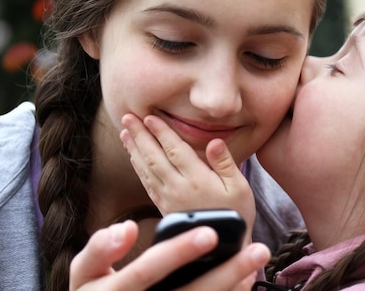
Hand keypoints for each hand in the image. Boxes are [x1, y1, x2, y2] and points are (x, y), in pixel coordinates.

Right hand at [70, 220, 270, 290]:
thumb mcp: (85, 273)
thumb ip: (100, 249)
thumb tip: (127, 228)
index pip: (147, 271)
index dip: (177, 253)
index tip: (209, 233)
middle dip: (225, 274)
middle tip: (256, 250)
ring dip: (232, 287)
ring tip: (256, 265)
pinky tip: (244, 282)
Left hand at [120, 114, 254, 228]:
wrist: (224, 248)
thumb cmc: (235, 214)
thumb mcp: (240, 188)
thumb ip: (226, 163)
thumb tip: (214, 141)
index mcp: (198, 180)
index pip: (175, 150)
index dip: (161, 132)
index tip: (149, 117)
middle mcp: (179, 188)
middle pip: (154, 157)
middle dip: (140, 135)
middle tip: (128, 117)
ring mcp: (169, 198)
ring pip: (147, 169)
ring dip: (134, 149)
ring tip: (125, 132)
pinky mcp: (165, 207)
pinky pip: (147, 184)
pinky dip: (138, 168)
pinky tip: (134, 158)